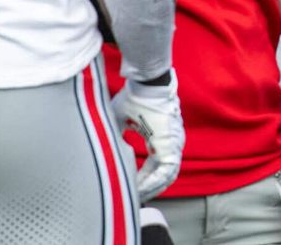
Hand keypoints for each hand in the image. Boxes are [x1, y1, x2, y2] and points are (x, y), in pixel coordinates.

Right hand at [110, 73, 185, 201]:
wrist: (147, 84)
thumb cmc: (135, 97)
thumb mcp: (121, 121)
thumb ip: (117, 137)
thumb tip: (106, 151)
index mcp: (162, 137)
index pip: (156, 165)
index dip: (143, 178)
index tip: (131, 186)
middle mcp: (172, 143)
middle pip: (164, 175)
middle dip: (148, 188)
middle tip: (133, 198)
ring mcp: (174, 144)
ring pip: (167, 176)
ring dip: (151, 188)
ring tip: (134, 196)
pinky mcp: (172, 145)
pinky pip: (165, 171)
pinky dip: (153, 182)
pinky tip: (139, 189)